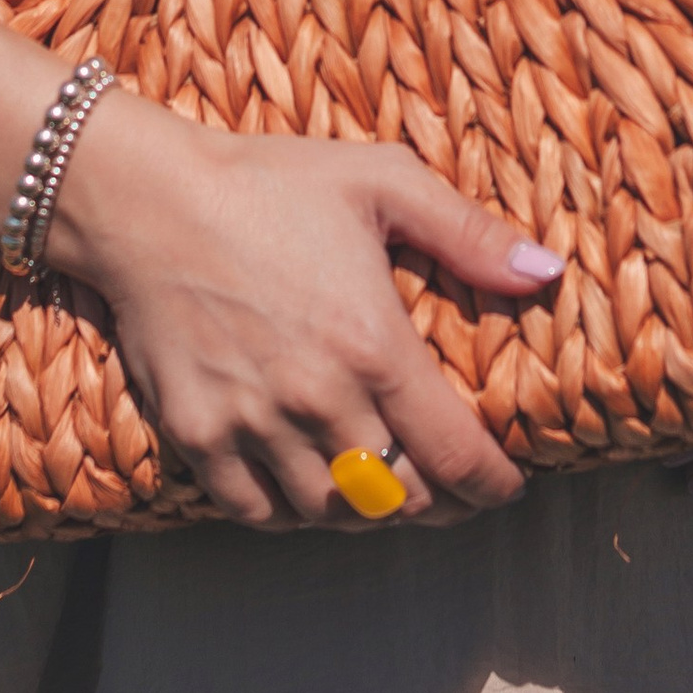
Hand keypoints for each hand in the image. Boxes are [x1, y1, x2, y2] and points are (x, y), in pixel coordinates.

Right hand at [48, 87, 562, 528]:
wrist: (144, 197)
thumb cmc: (268, 181)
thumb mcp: (382, 181)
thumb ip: (469, 234)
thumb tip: (548, 273)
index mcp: (373, 344)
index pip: (456, 456)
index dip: (493, 486)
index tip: (506, 488)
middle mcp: (316, 399)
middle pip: (398, 497)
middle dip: (437, 502)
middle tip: (452, 491)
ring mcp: (252, 423)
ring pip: (330, 511)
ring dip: (366, 508)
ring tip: (383, 486)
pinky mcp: (198, 434)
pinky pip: (256, 510)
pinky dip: (291, 511)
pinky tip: (308, 486)